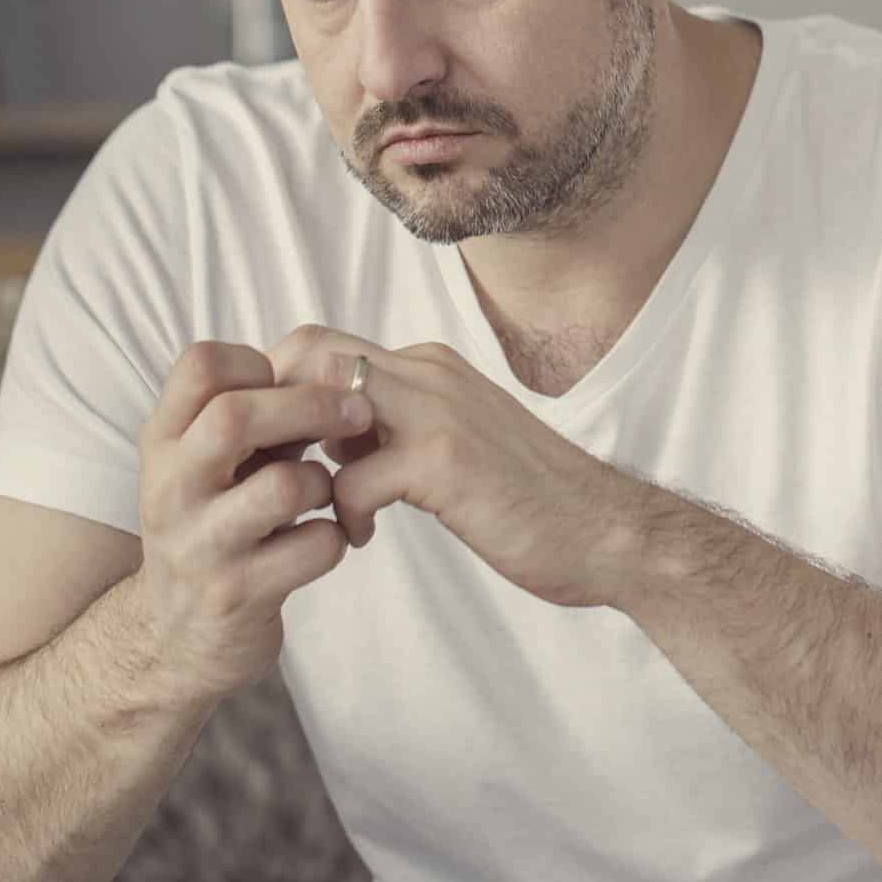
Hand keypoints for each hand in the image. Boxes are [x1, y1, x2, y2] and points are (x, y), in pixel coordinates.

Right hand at [131, 341, 371, 705]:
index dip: (261, 361)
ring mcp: (200, 544)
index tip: (294, 383)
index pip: (200, 365)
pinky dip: (337, 538)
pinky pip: (314, 546)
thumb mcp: (214, 464)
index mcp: (164, 441)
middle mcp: (170, 487)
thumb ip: (256, 416)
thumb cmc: (218, 525)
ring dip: (327, 482)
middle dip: (312, 406)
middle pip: (236, 416)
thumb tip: (333, 360)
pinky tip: (324, 542)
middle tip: (360, 414)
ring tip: (326, 495)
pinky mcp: (236, 594)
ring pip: (284, 486)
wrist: (179, 636)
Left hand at [269, 326, 668, 607]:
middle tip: (279, 473)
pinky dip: (343, 515)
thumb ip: (397, 425)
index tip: (282, 448)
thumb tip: (328, 438)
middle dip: (276, 413)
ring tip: (312, 504)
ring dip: (301, 460)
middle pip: (310, 350)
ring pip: (321, 402)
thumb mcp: (456, 440)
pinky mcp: (444, 461)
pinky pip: (351, 480)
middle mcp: (431, 372)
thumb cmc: (530, 499)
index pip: (324, 344)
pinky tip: (363, 537)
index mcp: (432, 365)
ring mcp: (439, 411)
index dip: (284, 391)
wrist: (606, 532)